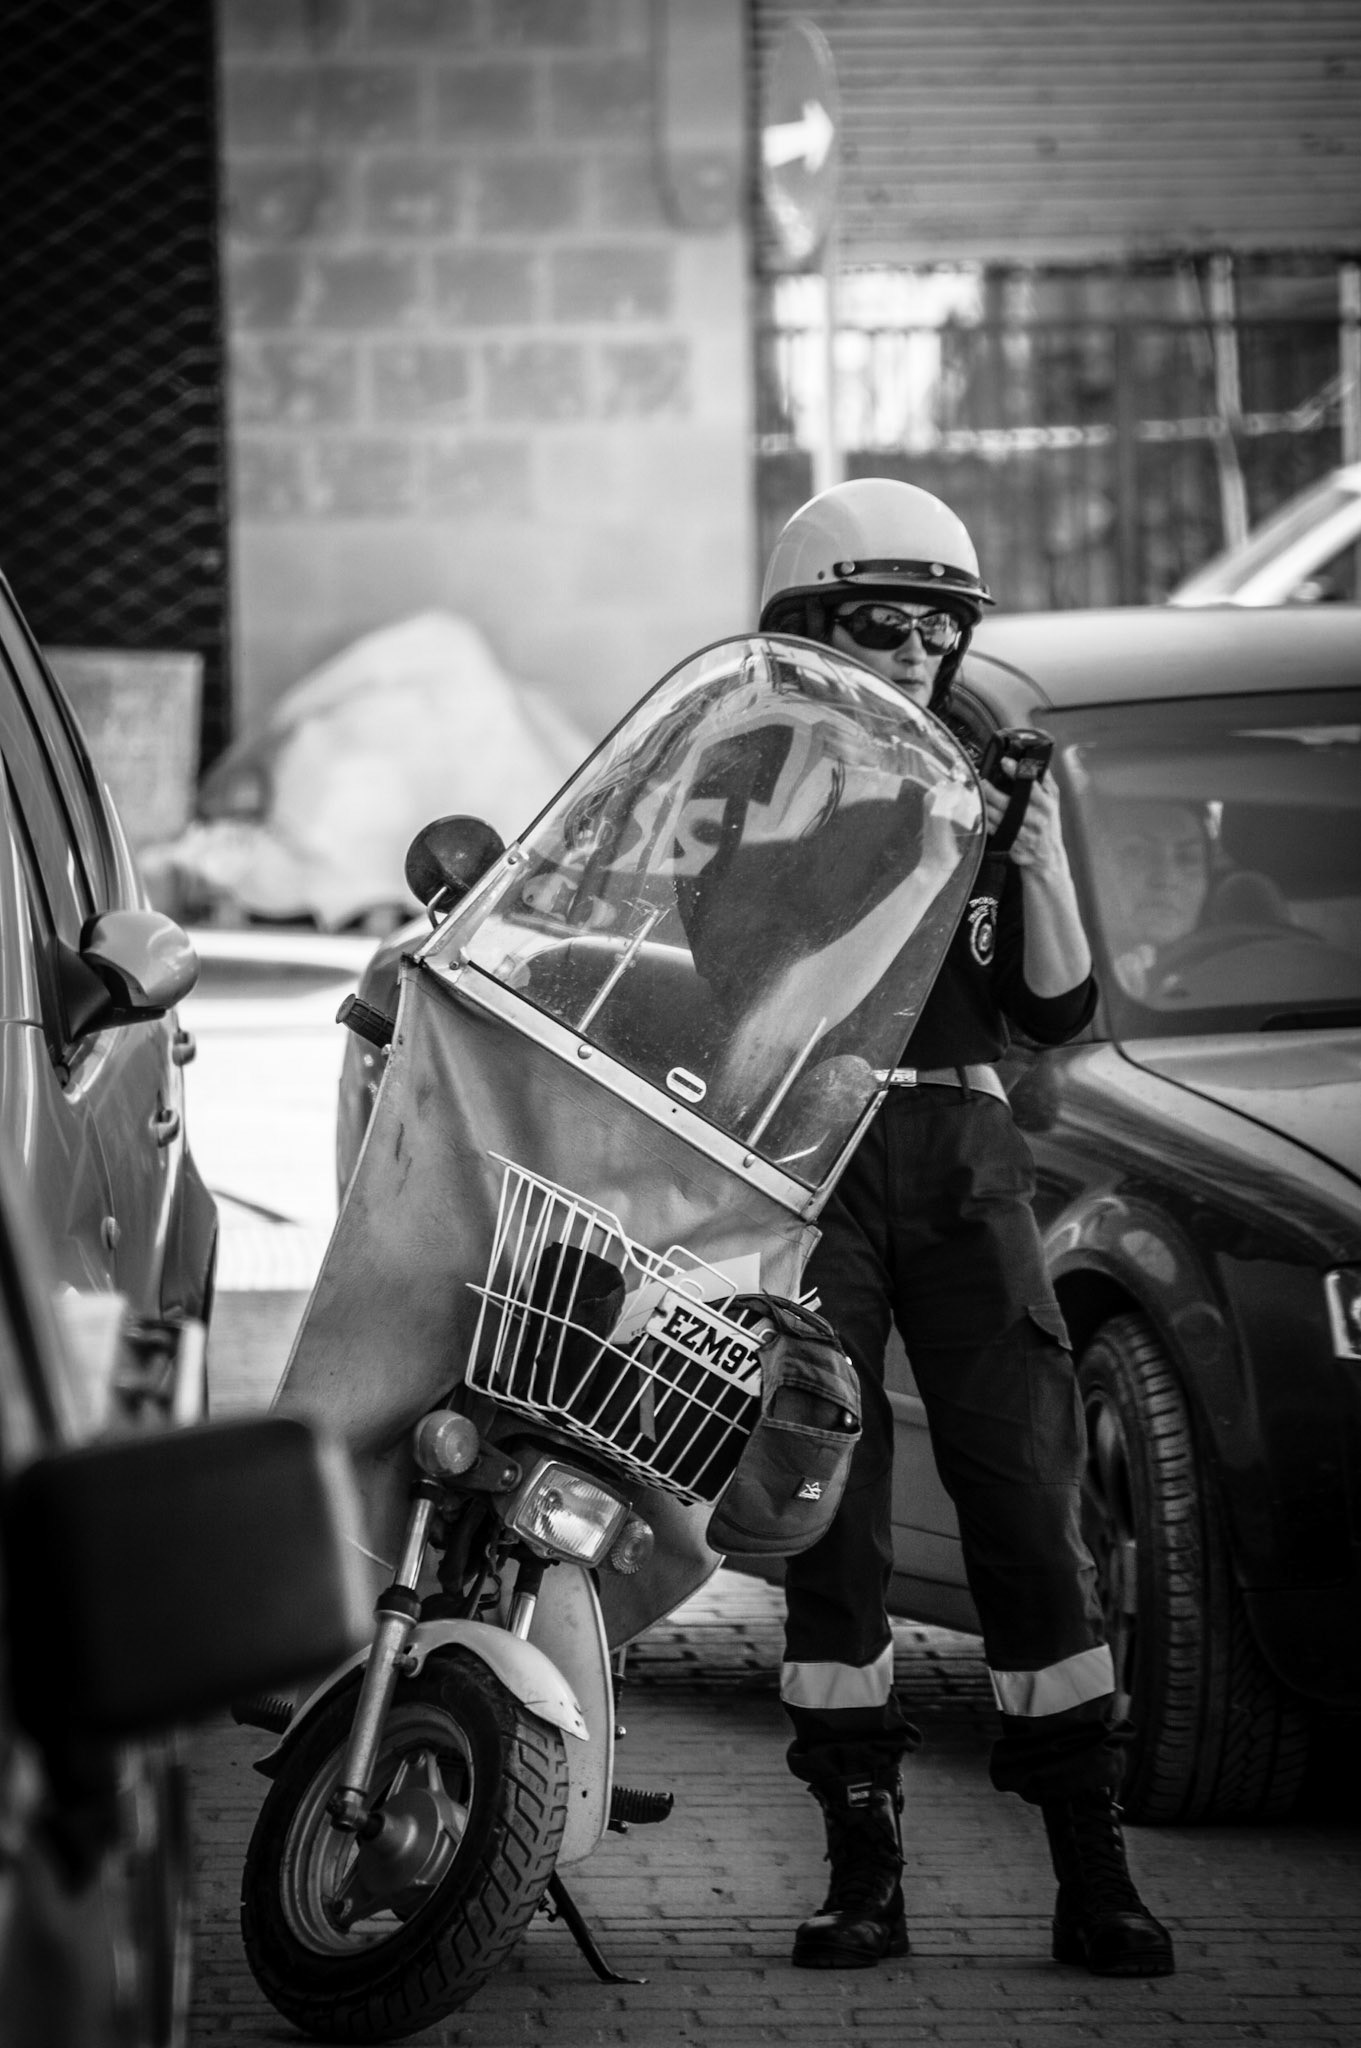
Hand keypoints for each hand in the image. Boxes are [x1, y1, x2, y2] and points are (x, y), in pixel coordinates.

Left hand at [982, 762, 1071, 877]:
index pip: (1032, 786)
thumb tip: (1035, 759)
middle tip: (981, 781)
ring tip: (976, 794)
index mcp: (1047, 806)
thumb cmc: (1049, 823)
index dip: (1018, 773)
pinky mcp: (1013, 846)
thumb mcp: (1053, 801)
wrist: (1048, 856)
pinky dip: (985, 822)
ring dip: (985, 806)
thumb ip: (1045, 781)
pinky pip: (994, 832)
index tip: (1004, 762)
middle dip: (992, 791)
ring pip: (998, 819)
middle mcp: (1036, 821)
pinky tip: (979, 812)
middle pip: (1009, 804)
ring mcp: (1024, 835)